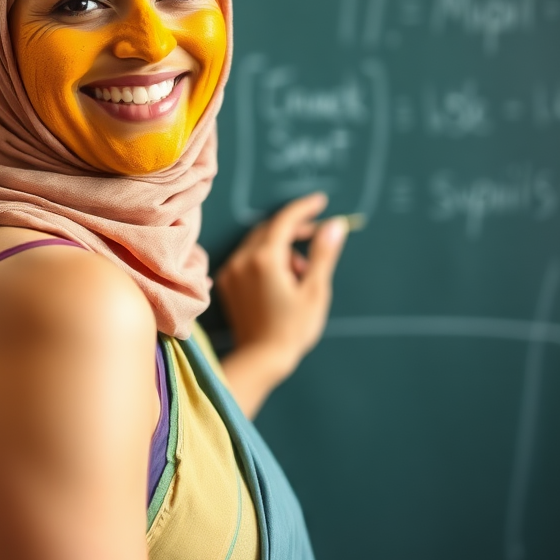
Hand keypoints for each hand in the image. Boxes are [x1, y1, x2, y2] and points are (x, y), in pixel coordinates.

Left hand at [215, 192, 347, 417]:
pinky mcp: (227, 282)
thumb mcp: (315, 291)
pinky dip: (266, 258)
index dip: (303, 208)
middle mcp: (242, 260)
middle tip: (317, 236)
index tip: (320, 201)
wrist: (261, 358)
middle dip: (294, 228)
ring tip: (302, 273)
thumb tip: (333, 225)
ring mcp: (231, 270)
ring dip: (281, 247)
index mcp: (264, 259)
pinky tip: (282, 279)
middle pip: (269, 229)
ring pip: (258, 243)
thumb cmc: (293, 328)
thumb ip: (323, 254)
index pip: (284, 220)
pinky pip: (247, 257)